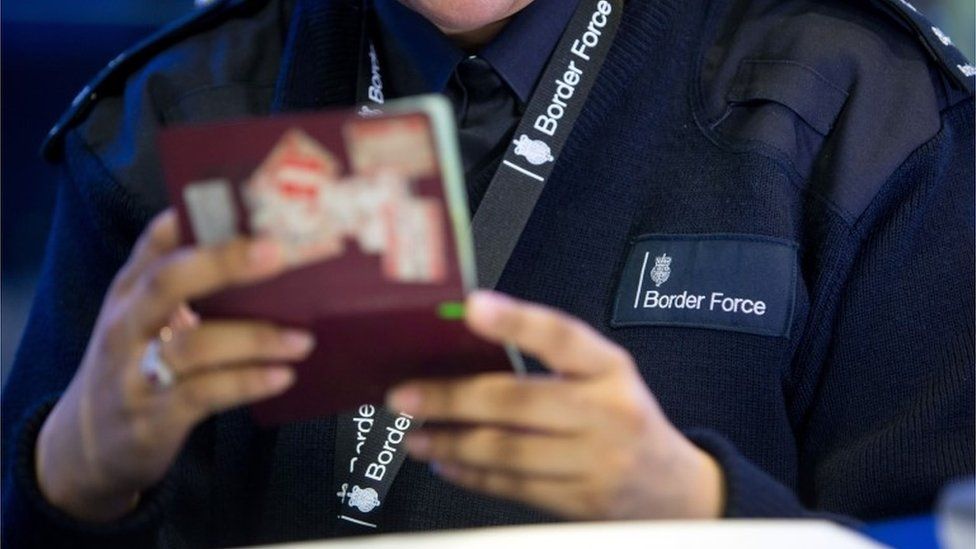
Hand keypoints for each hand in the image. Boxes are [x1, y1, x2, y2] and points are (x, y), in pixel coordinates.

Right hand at [36, 210, 314, 521]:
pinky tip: (282, 375)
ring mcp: (136, 372)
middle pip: (169, 281)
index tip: (245, 199)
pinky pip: (204, 394)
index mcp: (130, 290)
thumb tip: (267, 253)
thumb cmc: (136, 365)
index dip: (197, 216)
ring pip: (194, 345)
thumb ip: (190, 287)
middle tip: (279, 252)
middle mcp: (127, 323)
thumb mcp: (145, 319)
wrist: (85, 446)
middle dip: (224, 262)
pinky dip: (247, 382)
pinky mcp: (153, 417)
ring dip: (255, 338)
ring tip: (303, 338)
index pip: (157, 240)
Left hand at [387, 291, 723, 519]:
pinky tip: (447, 461)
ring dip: (451, 441)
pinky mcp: (581, 501)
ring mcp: (596, 462)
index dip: (516, 320)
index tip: (472, 306)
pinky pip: (513, 487)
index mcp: (611, 369)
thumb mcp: (605, 377)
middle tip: (406, 395)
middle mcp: (607, 412)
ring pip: (508, 450)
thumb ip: (551, 360)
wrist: (676, 489)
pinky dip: (472, 474)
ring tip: (417, 434)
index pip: (562, 337)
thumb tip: (467, 346)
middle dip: (452, 398)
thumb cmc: (625, 419)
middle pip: (519, 401)